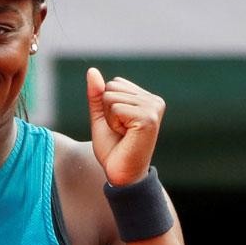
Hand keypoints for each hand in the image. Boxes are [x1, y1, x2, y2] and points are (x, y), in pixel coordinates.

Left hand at [86, 67, 165, 185]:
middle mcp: (153, 101)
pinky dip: (113, 124)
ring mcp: (153, 108)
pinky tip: (126, 136)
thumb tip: (92, 70)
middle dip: (107, 111)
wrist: (120, 174)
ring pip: (111, 96)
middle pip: (111, 87)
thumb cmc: (113, 147)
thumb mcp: (101, 116)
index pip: (113, 83)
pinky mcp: (148, 118)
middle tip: (120, 131)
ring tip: (123, 134)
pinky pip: (115, 108)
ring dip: (110, 118)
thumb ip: (97, 94)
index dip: (107, 106)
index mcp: (146, 98)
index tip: (118, 125)